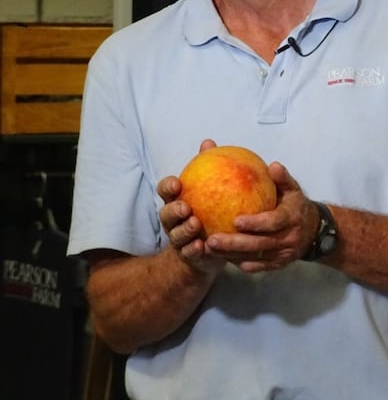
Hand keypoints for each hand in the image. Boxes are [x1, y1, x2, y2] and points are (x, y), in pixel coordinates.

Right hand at [157, 138, 224, 273]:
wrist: (208, 249)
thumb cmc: (209, 211)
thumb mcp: (210, 189)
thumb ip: (208, 167)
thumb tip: (208, 142)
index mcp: (176, 201)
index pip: (166, 191)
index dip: (167, 186)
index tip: (177, 183)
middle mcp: (173, 221)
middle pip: (166, 214)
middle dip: (173, 210)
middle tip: (185, 207)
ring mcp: (178, 240)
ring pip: (176, 235)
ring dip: (184, 230)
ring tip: (196, 225)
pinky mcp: (188, 257)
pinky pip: (189, 254)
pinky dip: (195, 250)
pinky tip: (204, 247)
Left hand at [203, 161, 319, 272]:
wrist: (315, 231)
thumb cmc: (296, 205)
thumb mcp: (293, 189)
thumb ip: (283, 178)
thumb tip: (273, 166)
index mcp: (291, 218)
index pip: (273, 222)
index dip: (256, 223)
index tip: (235, 220)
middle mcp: (289, 238)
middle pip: (260, 244)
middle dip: (234, 244)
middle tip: (211, 240)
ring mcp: (284, 254)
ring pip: (255, 258)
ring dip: (232, 255)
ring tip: (209, 249)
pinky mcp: (278, 264)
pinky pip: (257, 267)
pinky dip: (239, 263)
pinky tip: (222, 257)